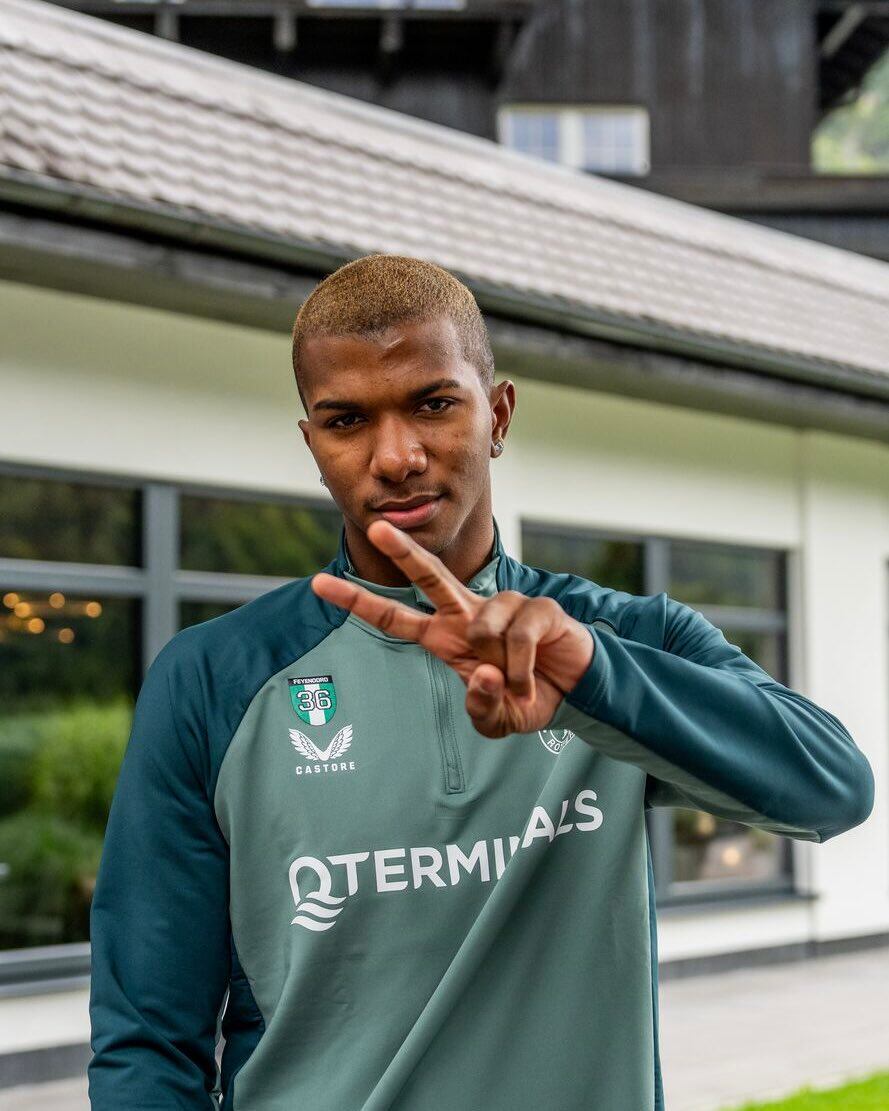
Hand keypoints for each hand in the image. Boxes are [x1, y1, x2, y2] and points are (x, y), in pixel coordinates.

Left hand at [309, 519, 594, 738]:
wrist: (577, 691)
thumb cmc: (527, 698)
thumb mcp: (497, 721)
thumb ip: (481, 709)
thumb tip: (483, 674)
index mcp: (446, 639)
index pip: (395, 616)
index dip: (358, 602)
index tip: (319, 583)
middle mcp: (469, 616)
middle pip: (430, 576)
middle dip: (404, 551)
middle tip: (378, 527)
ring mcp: (504, 607)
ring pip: (483, 622)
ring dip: (498, 662)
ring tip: (515, 683)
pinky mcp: (539, 608)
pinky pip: (520, 633)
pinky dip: (522, 665)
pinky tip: (530, 677)